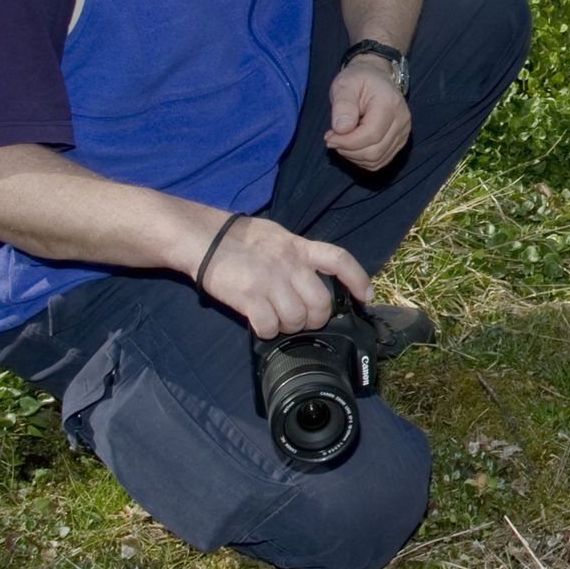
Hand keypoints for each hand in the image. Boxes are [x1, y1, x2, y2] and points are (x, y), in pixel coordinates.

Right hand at [194, 214, 371, 337]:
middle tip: (302, 320)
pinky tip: (260, 324)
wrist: (204, 238)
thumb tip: (315, 275)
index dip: (358, 279)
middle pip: (320, 303)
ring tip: (276, 320)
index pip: (338, 260)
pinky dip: (267, 331)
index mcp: (299, 247)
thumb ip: (299, 254)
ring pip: (296, 319)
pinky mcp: (248, 296)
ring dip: (289, 327)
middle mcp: (289, 264)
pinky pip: (269, 326)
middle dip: (315, 319)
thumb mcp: (278, 237)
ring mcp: (269, 280)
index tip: (366, 296)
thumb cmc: (240, 238)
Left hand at [325, 55, 412, 169]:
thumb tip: (341, 129)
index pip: (371, 135)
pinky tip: (352, 146)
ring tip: (341, 141)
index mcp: (389, 104)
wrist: (375, 77)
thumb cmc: (358, 79)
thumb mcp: (345, 85)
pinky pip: (380, 161)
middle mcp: (402, 120)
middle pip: (375, 151)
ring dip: (354, 156)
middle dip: (348, 150)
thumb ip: (343, 105)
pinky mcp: (399, 141)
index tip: (329, 136)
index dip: (347, 141)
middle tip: (332, 139)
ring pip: (377, 159)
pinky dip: (362, 159)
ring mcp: (403, 132)